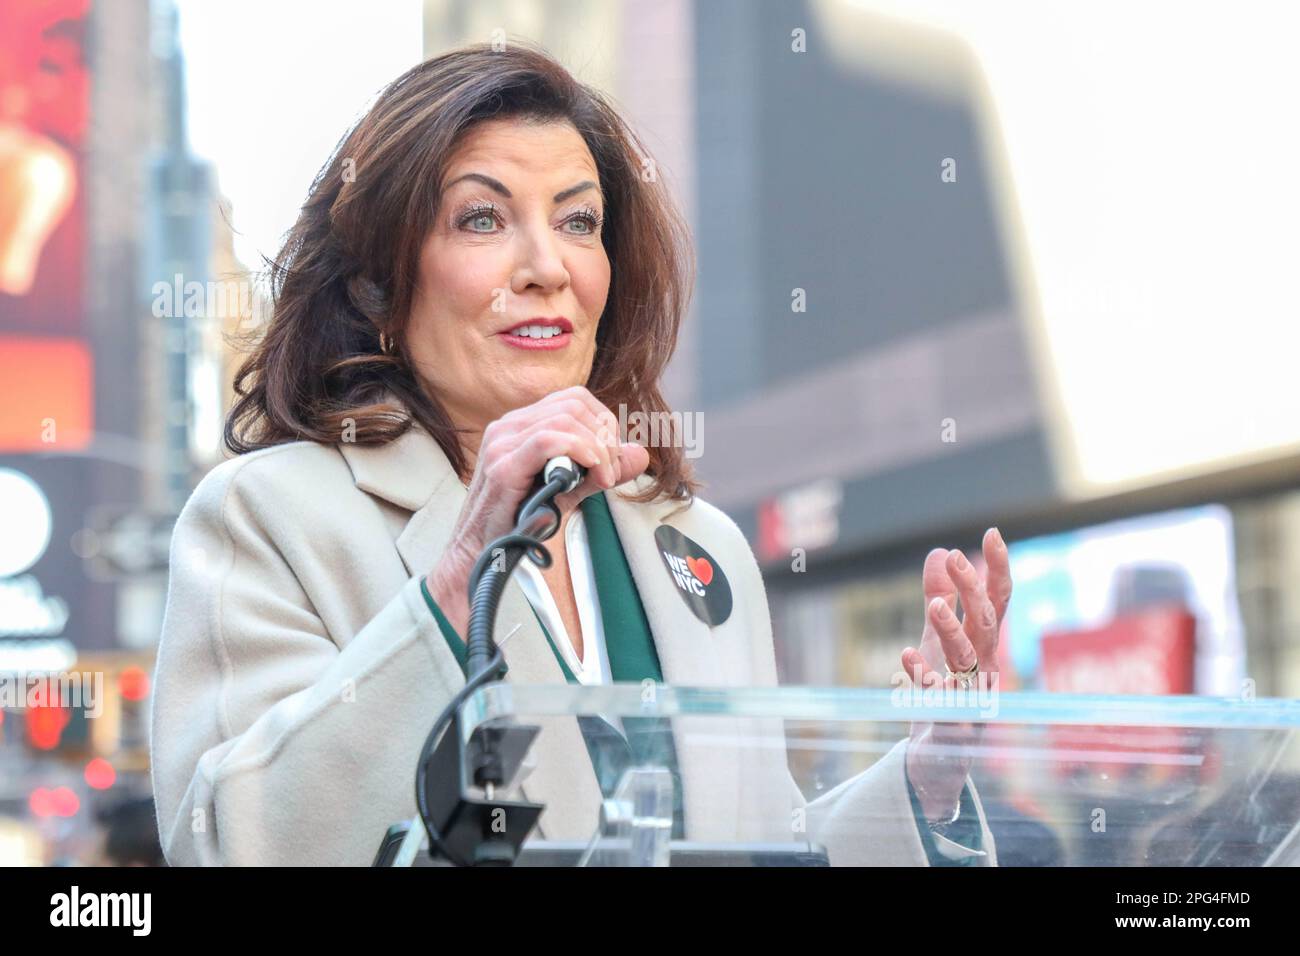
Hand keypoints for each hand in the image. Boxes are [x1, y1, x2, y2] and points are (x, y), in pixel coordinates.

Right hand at [426, 385, 649, 633]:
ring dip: (598, 447)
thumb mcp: (568, 490)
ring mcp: (502, 443)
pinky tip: (592, 472)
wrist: (481, 554)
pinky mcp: (502, 466)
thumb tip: (640, 453)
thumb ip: (601, 470)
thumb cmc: (517, 522)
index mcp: (521, 425)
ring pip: (566, 418)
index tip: (612, 457)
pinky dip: (581, 451)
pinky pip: (550, 440)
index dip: (604, 421)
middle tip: (611, 472)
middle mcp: (508, 426)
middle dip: (605, 435)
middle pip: (574, 403)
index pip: (574, 399)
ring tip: (603, 478)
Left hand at [899, 528, 1011, 822]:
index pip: (998, 601)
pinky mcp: (952, 725)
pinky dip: (925, 676)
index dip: (997, 568)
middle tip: (956, 558)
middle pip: (987, 624)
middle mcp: (985, 668)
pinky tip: (906, 655)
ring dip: (953, 631)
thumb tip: (937, 552)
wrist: (938, 761)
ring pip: (968, 660)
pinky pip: (942, 700)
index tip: (992, 533)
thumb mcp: (937, 640)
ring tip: (935, 606)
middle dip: (974, 590)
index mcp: (984, 645)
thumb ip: (939, 597)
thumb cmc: (944, 694)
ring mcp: (971, 698)